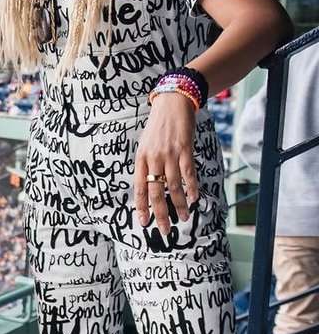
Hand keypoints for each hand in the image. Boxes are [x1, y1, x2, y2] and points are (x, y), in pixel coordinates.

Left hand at [133, 93, 199, 234]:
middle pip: (155, 193)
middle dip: (160, 214)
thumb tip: (148, 188)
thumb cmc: (158, 127)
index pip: (139, 189)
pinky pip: (188, 174)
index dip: (141, 208)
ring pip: (173, 187)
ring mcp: (170, 155)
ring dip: (179, 205)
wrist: (172, 103)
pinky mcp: (185, 150)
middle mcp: (153, 159)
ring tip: (183, 217)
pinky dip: (192, 188)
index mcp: (141, 159)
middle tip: (164, 230)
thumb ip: (146, 166)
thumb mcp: (145, 146)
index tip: (144, 223)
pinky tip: (194, 198)